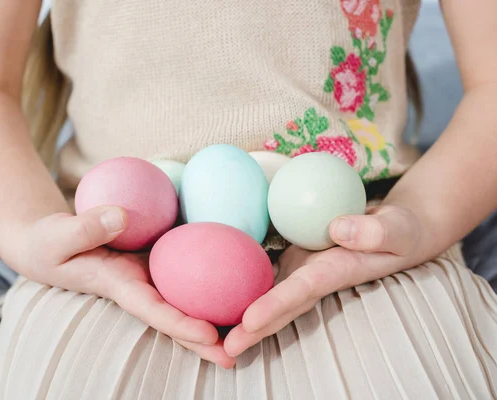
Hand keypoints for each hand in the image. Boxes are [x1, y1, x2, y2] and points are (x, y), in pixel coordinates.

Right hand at [16, 206, 235, 367]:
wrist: (51, 243)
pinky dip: (210, 274)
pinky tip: (238, 272)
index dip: (181, 325)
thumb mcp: (57, 235)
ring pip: (188, 295)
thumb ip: (84, 227)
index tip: (210, 336)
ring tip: (254, 321)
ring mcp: (152, 273)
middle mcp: (142, 287)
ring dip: (216, 310)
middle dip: (208, 337)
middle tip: (242, 351)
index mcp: (120, 287)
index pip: (154, 311)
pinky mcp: (158, 257)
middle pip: (180, 314)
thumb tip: (121, 216)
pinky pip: (187, 265)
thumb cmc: (48, 244)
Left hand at [224, 204, 425, 356]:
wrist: (397, 233)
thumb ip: (375, 230)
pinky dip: (242, 286)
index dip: (275, 305)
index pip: (301, 291)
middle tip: (219, 348)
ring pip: (268, 296)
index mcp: (336, 273)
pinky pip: (266, 274)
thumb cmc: (401, 230)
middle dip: (251, 329)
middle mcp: (314, 279)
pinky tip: (217, 293)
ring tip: (209, 333)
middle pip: (278, 306)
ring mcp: (303, 272)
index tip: (249, 321)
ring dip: (241, 315)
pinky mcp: (296, 261)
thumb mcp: (398, 228)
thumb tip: (338, 229)